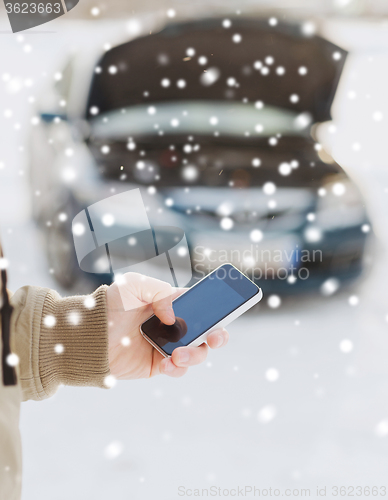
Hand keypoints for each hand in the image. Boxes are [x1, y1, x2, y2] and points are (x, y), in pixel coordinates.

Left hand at [106, 273, 228, 379]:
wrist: (87, 335)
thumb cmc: (110, 305)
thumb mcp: (134, 284)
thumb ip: (160, 292)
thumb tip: (174, 317)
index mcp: (171, 303)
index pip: (202, 304)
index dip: (218, 306)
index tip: (229, 309)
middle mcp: (173, 324)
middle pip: (207, 331)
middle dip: (219, 334)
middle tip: (217, 337)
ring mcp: (167, 345)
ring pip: (197, 352)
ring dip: (196, 354)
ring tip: (179, 354)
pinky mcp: (158, 364)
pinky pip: (178, 369)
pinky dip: (178, 368)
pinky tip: (168, 363)